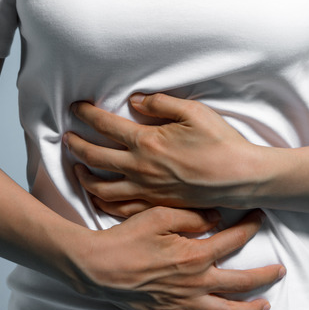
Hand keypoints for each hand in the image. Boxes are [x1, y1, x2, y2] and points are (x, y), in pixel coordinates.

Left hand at [63, 93, 265, 210]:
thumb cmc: (221, 142)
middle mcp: (141, 168)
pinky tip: (101, 197)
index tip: (77, 107)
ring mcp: (147, 190)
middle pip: (95, 158)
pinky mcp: (157, 204)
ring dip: (84, 177)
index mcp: (147, 141)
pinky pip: (121, 208)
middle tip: (67, 137)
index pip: (106, 126)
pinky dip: (104, 202)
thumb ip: (161, 103)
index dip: (87, 114)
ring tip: (77, 169)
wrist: (241, 177)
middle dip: (75, 145)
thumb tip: (136, 101)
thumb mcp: (193, 111)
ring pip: (102, 188)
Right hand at [73, 206, 284, 309]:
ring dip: (250, 309)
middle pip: (242, 283)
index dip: (251, 226)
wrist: (97, 266)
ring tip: (264, 306)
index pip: (234, 240)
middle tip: (280, 270)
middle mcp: (195, 282)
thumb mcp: (159, 214)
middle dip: (266, 276)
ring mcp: (183, 303)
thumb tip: (217, 217)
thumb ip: (192, 214)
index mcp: (195, 254)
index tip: (260, 217)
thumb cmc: (127, 238)